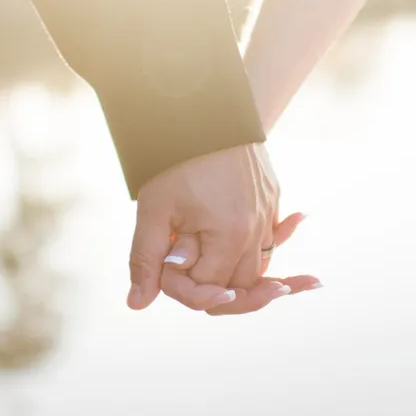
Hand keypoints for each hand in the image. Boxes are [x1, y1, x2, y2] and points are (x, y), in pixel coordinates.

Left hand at [127, 142, 303, 309]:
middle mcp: (257, 231)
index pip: (208, 288)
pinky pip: (272, 238)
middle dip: (213, 288)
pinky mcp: (272, 199)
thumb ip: (146, 259)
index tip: (164, 265)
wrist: (208, 112)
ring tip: (230, 275)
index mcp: (230, 237)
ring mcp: (268, 214)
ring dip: (241, 275)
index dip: (181, 285)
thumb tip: (137, 304)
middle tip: (192, 279)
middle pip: (239, 286)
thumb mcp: (154, 210)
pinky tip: (278, 236)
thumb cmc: (177, 161)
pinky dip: (267, 246)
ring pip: (257, 267)